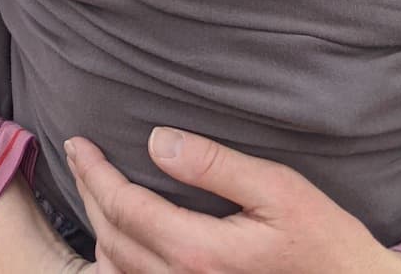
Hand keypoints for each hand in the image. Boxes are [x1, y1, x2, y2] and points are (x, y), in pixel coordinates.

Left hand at [65, 127, 400, 273]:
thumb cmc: (322, 240)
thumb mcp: (278, 187)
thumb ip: (215, 165)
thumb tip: (156, 140)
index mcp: (200, 252)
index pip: (124, 207)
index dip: (95, 172)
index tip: (79, 142)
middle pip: (112, 237)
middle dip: (89, 191)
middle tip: (79, 155)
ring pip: (117, 270)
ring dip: (97, 227)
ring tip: (94, 189)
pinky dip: (116, 264)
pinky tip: (119, 240)